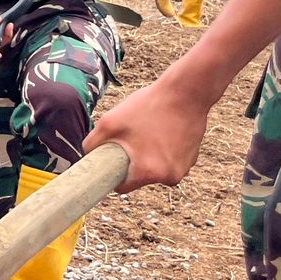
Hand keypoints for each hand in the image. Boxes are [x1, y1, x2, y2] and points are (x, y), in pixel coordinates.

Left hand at [85, 74, 213, 192]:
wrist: (187, 92)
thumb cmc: (148, 106)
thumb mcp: (109, 122)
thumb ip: (92, 144)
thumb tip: (88, 156)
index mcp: (149, 172)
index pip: (122, 187)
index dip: (113, 175)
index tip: (111, 162)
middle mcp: (170, 177)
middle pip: (139, 177)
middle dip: (132, 161)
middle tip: (130, 138)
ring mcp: (184, 169)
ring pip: (155, 168)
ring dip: (149, 156)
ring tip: (148, 131)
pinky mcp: (192, 159)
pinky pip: (169, 160)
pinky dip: (163, 150)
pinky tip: (162, 130)